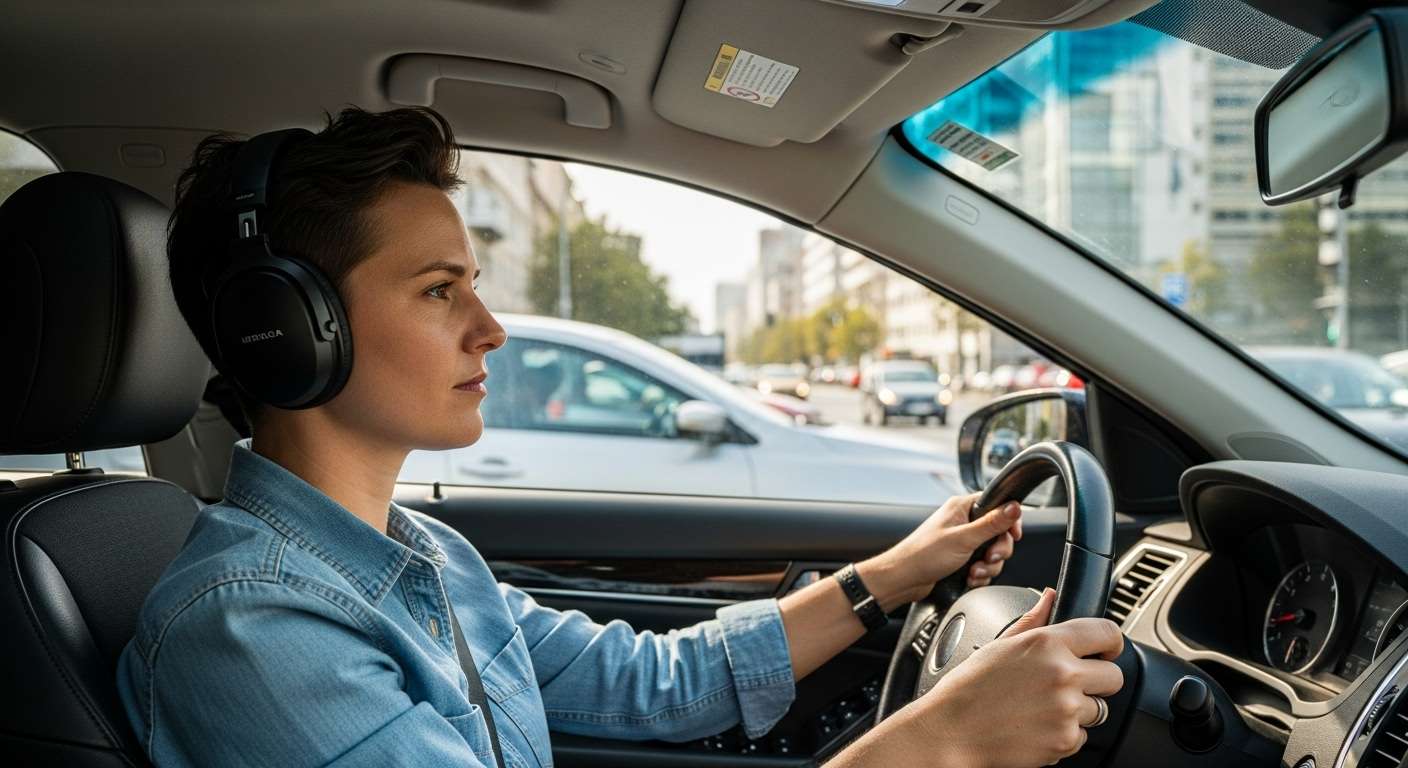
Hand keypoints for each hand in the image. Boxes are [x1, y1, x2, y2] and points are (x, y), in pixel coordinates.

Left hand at [858, 492, 1022, 609]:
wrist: (904, 579)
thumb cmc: (924, 555)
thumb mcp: (963, 538)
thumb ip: (992, 524)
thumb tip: (1014, 507)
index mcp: (962, 507)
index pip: (997, 505)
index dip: (1009, 520)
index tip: (1014, 535)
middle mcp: (963, 521)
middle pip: (999, 532)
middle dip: (998, 550)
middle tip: (989, 558)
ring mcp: (962, 540)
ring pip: (992, 552)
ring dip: (988, 566)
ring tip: (974, 572)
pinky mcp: (961, 558)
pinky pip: (983, 565)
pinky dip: (980, 574)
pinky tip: (970, 579)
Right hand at [913, 588, 1124, 766]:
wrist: (952, 731)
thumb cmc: (969, 688)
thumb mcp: (999, 644)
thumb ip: (1034, 620)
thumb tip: (1050, 596)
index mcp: (1047, 643)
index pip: (1107, 633)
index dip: (1110, 643)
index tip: (1105, 651)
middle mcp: (1062, 674)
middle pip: (1114, 676)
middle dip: (1096, 681)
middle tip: (1067, 685)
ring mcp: (1066, 710)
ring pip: (1099, 709)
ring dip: (1079, 710)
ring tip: (1043, 707)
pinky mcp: (1065, 740)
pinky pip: (1082, 736)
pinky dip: (1064, 734)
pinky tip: (1036, 726)